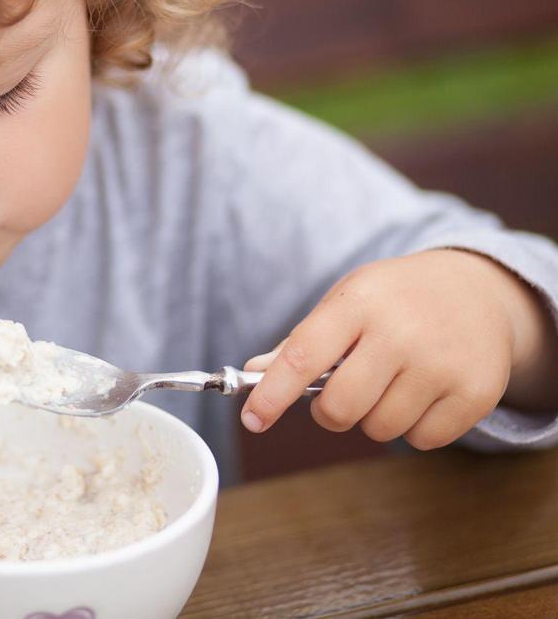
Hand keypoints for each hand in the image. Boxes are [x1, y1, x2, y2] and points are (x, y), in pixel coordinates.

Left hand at [240, 249, 554, 449]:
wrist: (478, 290)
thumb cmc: (396, 299)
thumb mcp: (346, 302)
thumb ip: (301, 341)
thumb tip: (255, 373)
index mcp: (358, 302)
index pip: (302, 356)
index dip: (271, 394)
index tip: (252, 420)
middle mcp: (400, 331)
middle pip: (340, 408)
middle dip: (330, 413)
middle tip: (343, 393)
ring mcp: (441, 363)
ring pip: (379, 429)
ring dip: (375, 418)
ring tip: (391, 383)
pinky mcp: (475, 392)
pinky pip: (421, 440)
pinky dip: (415, 427)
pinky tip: (424, 393)